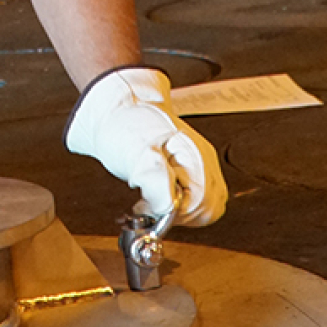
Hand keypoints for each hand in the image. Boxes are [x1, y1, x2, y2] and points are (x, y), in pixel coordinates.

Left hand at [65, 66, 227, 226]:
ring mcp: (200, 167)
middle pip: (208, 209)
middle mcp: (204, 162)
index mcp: (194, 155)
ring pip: (205, 208)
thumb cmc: (124, 127)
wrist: (117, 112)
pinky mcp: (192, 173)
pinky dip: (178, 207)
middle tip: (149, 204)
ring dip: (178, 213)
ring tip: (152, 200)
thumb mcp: (134, 152)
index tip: (149, 205)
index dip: (175, 212)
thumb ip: (154, 179)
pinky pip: (196, 201)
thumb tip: (169, 207)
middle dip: (178, 215)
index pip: (202, 204)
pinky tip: (157, 197)